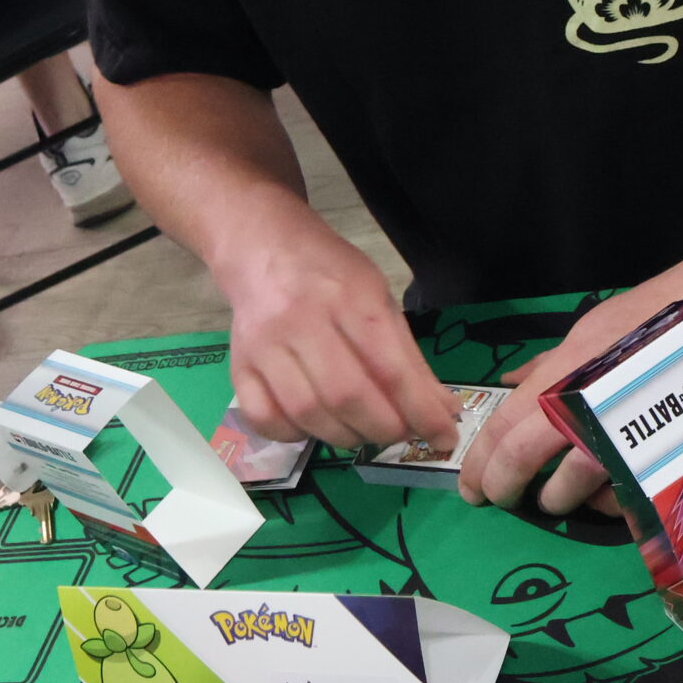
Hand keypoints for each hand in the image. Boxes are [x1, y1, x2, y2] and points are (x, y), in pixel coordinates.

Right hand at [214, 198, 462, 452]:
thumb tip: (443, 413)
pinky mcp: (239, 365)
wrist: (261, 245)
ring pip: (307, 413)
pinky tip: (315, 426)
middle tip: (399, 433)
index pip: (390, 368)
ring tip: (363, 431)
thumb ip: (409, 358)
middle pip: (347, 396)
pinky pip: (265, 419)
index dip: (421, 412)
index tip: (444, 437)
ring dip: (345, 436)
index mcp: (349, 298)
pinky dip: (295, 435)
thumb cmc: (329, 274)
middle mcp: (302, 320)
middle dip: (383, 428)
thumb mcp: (379, 299)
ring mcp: (264, 345)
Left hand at [457, 267, 682, 515]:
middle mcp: (588, 403)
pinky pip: (621, 497)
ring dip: (557, 499)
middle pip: (524, 460)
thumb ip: (552, 364)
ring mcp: (625, 434)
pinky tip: (604, 494)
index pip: (504, 423)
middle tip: (500, 499)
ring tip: (555, 498)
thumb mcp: (596, 328)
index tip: (471, 484)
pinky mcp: (659, 457)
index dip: (480, 461)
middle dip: (504, 487)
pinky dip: (606, 502)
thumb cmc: (665, 315)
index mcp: (568, 368)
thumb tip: (512, 381)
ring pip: (571, 488)